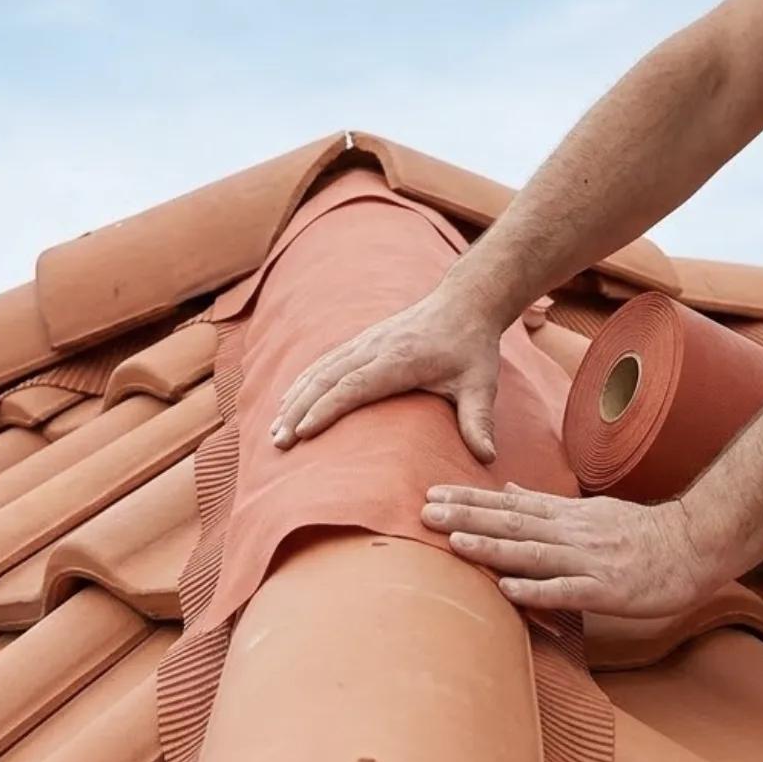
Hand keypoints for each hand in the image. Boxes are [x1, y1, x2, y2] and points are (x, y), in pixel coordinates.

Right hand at [272, 289, 506, 461]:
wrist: (463, 303)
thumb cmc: (471, 347)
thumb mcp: (480, 383)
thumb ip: (479, 420)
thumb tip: (487, 458)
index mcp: (399, 359)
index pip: (355, 385)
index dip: (327, 408)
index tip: (304, 431)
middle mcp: (374, 347)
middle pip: (327, 378)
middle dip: (299, 410)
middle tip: (279, 442)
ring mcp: (364, 342)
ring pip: (320, 369)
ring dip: (294, 398)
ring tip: (275, 430)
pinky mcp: (361, 342)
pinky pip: (324, 362)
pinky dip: (303, 383)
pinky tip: (287, 402)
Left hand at [420, 482, 725, 616]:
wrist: (693, 545)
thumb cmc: (640, 532)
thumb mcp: (590, 510)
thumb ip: (547, 504)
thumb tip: (509, 489)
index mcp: (565, 516)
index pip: (508, 504)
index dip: (469, 500)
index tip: (432, 494)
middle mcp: (570, 533)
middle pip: (511, 523)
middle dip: (467, 518)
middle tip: (425, 513)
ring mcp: (588, 560)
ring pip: (533, 552)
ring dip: (492, 548)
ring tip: (455, 543)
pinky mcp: (607, 590)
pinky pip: (567, 591)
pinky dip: (537, 589)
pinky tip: (508, 590)